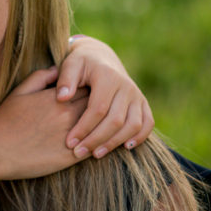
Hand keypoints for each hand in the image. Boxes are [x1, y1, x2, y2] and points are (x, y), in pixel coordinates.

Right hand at [0, 66, 89, 178]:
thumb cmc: (6, 119)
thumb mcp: (20, 91)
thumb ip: (41, 77)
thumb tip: (59, 70)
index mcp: (57, 98)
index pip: (87, 87)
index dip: (90, 87)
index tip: (89, 90)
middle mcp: (67, 115)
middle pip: (97, 105)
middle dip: (99, 104)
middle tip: (98, 106)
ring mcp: (70, 136)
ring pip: (98, 127)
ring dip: (100, 125)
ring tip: (98, 124)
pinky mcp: (69, 157)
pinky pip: (93, 147)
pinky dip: (96, 143)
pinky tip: (92, 142)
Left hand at [56, 36, 153, 158]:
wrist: (100, 57)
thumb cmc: (81, 63)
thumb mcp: (70, 65)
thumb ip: (65, 80)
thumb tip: (62, 98)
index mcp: (107, 76)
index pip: (97, 108)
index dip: (84, 128)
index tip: (70, 142)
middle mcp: (126, 86)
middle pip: (115, 120)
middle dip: (96, 140)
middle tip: (79, 153)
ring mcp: (137, 95)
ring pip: (132, 125)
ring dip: (115, 142)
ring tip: (96, 154)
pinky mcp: (143, 102)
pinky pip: (147, 123)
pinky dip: (139, 137)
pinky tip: (124, 148)